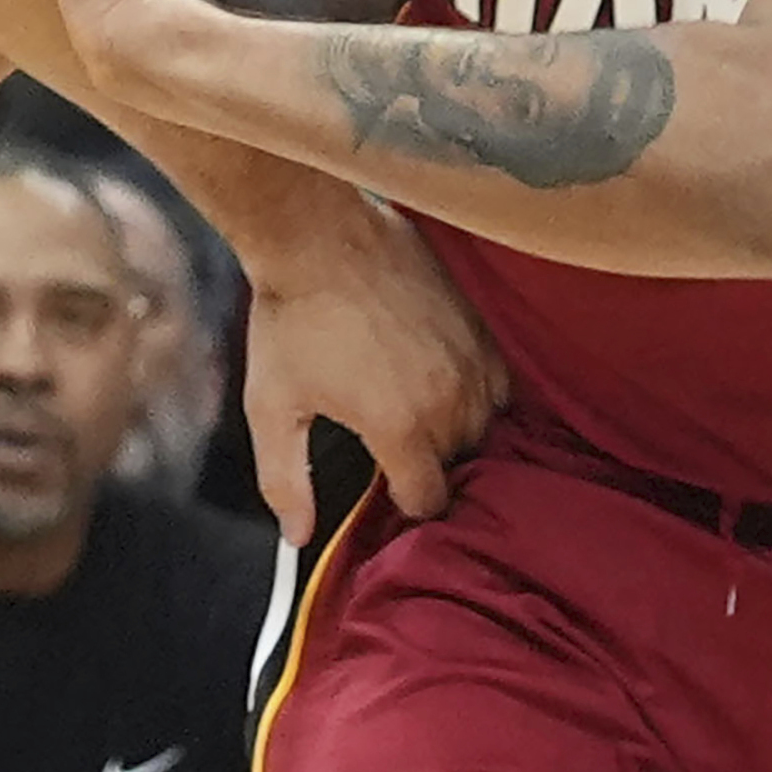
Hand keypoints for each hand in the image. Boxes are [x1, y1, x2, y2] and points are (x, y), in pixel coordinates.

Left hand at [232, 191, 505, 536]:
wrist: (320, 235)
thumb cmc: (292, 321)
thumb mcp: (272, 407)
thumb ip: (285, 480)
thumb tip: (297, 536)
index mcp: (400, 426)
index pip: (429, 499)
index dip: (405, 501)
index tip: (386, 486)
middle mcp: (448, 398)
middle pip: (459, 464)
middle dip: (430, 465)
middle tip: (396, 446)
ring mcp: (473, 357)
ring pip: (486, 424)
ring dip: (458, 428)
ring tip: (419, 413)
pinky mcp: (482, 324)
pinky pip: (499, 381)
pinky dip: (477, 391)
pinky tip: (441, 380)